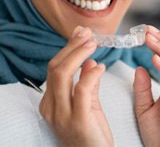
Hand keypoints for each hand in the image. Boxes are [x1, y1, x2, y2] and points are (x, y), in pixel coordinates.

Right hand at [39, 26, 112, 146]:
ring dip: (78, 54)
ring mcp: (62, 115)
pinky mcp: (78, 120)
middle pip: (56, 67)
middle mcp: (51, 107)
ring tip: (93, 44)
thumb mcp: (87, 104)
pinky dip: (91, 74)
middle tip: (87, 34)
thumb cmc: (92, 133)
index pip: (55, 68)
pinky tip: (101, 67)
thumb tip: (88, 61)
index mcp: (50, 102)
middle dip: (72, 46)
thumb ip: (86, 83)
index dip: (68, 48)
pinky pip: (82, 89)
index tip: (81, 33)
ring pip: (63, 74)